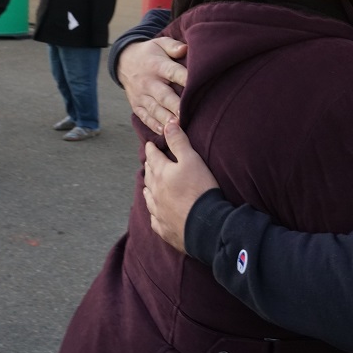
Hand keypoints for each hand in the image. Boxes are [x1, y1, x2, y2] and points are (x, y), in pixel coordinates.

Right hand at [119, 38, 188, 134]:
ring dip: (165, 119)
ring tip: (176, 127)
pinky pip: (145, 117)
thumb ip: (173, 46)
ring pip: (154, 109)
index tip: (195, 85)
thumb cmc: (150, 53)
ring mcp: (141, 95)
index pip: (172, 71)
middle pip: (163, 95)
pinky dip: (153, 126)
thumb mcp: (160, 43)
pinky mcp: (137, 105)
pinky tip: (164, 132)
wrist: (124, 61)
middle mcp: (148, 82)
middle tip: (185, 115)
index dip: (183, 78)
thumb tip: (185, 48)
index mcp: (157, 65)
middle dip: (174, 106)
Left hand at [143, 120, 218, 252]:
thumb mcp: (192, 159)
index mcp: (161, 174)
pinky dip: (154, 212)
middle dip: (149, 167)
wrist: (205, 224)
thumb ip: (179, 142)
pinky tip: (156, 212)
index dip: (152, 149)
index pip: (153, 157)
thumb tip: (168, 125)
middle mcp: (155, 192)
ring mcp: (158, 212)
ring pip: (149, 197)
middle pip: (149, 176)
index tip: (150, 145)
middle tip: (150, 162)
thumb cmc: (200, 189)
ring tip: (148, 186)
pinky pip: (155, 218)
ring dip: (148, 189)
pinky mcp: (164, 228)